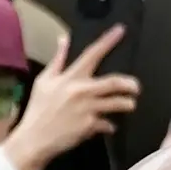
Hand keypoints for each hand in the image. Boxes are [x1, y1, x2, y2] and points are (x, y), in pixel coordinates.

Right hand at [4, 27, 140, 169]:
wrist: (34, 139)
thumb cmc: (38, 109)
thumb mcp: (44, 81)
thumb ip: (58, 59)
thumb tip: (64, 38)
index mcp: (70, 77)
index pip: (92, 54)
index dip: (108, 41)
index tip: (121, 30)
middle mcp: (81, 91)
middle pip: (113, 82)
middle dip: (129, 83)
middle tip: (136, 87)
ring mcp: (87, 109)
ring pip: (116, 103)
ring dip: (126, 104)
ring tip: (130, 104)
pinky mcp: (89, 126)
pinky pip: (106, 124)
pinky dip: (109, 125)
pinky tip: (109, 126)